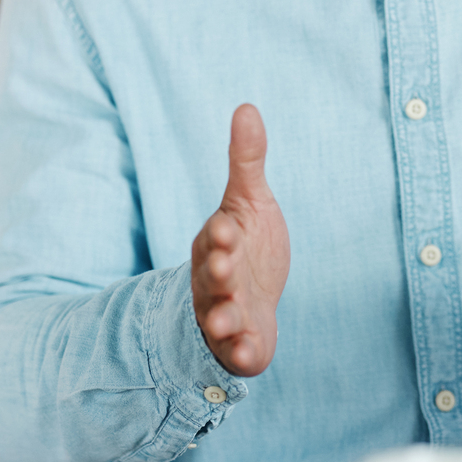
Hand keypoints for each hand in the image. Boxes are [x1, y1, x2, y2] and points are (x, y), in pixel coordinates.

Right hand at [191, 105, 289, 375]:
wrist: (248, 300)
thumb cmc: (246, 247)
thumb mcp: (248, 201)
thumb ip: (246, 161)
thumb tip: (246, 106)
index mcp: (218, 242)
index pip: (217, 235)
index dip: (222, 233)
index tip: (226, 227)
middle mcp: (216, 278)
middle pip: (212, 275)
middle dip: (217, 271)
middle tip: (225, 267)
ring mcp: (225, 311)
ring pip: (218, 314)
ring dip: (222, 317)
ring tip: (225, 321)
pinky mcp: (239, 342)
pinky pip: (235, 349)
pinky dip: (239, 352)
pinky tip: (247, 354)